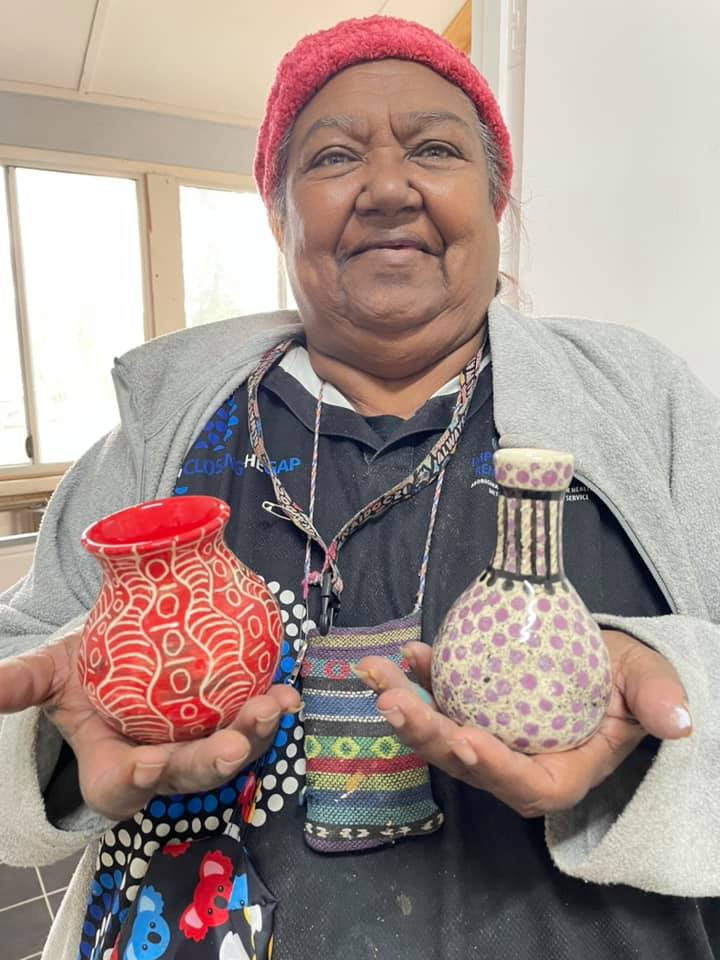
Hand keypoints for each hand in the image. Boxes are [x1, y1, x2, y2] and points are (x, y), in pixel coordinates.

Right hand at [0, 632, 299, 820]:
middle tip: (235, 745)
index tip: (148, 763)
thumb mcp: (50, 676)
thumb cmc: (82, 675)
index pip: (122, 785)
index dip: (136, 779)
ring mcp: (200, 744)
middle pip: (190, 774)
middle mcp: (162, 763)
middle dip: (214, 762)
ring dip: (256, 735)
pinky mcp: (229, 720)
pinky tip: (288, 692)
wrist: (119, 659)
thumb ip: (20, 685)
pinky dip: (273, 711)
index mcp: (113, 765)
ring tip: (275, 707)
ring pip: (232, 752)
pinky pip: (254, 724)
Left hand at [355, 629, 690, 817]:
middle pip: (467, 763)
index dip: (494, 768)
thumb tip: (680, 722)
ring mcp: (488, 738)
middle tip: (396, 702)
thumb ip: (657, 699)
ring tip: (379, 675)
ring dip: (406, 707)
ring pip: (440, 734)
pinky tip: (407, 653)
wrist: (601, 662)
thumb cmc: (625, 679)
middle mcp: (516, 764)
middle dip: (427, 736)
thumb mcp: (647, 682)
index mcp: (561, 771)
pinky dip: (419, 679)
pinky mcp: (470, 711)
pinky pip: (440, 700)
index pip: (526, 783)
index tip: (465, 739)